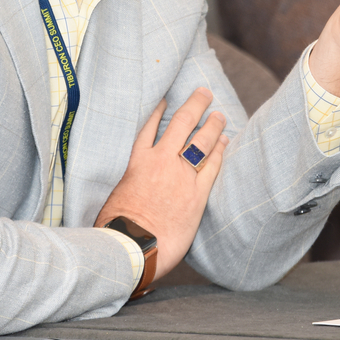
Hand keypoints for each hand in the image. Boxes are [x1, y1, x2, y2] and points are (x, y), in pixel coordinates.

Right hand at [95, 88, 227, 280]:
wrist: (132, 247)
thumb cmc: (116, 228)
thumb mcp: (114, 198)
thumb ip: (127, 187)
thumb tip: (128, 192)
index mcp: (137, 162)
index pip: (149, 127)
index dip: (159, 111)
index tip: (168, 99)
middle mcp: (161, 161)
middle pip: (182, 124)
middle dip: (195, 105)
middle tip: (205, 93)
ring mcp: (181, 176)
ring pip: (202, 141)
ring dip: (213, 125)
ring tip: (220, 115)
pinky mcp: (197, 194)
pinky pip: (212, 166)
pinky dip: (220, 151)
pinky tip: (225, 142)